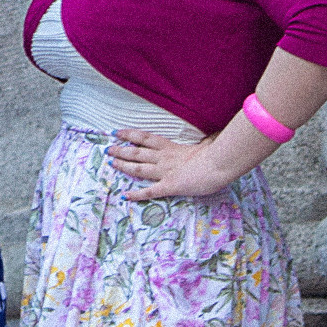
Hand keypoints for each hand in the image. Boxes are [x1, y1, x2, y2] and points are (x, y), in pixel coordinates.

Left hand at [111, 126, 231, 201]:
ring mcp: (165, 172)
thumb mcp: (205, 144)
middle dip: (121, 150)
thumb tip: (211, 137)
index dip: (131, 134)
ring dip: (124, 166)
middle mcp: (164, 158)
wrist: (218, 164)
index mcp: (172, 148)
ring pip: (139, 168)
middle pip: (138, 152)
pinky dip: (137, 194)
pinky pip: (150, 191)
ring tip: (111, 163)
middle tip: (108, 149)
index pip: (147, 138)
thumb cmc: (215, 154)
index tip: (118, 132)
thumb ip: (202, 142)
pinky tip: (126, 195)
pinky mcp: (169, 186)